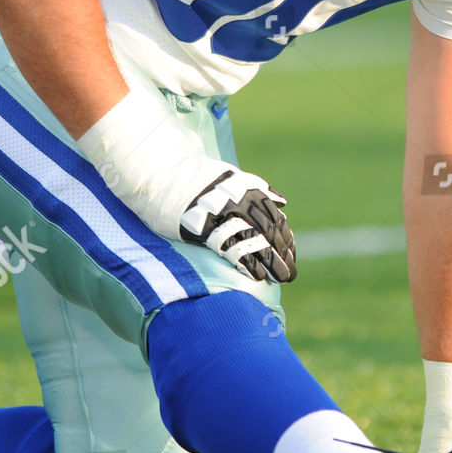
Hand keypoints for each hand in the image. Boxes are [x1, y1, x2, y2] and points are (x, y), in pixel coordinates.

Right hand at [179, 168, 296, 282]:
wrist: (160, 175)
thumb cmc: (194, 176)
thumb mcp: (229, 174)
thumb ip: (256, 188)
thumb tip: (283, 200)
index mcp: (246, 187)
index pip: (274, 216)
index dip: (285, 237)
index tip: (290, 252)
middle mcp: (238, 200)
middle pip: (270, 231)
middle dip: (283, 253)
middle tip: (291, 272)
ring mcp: (223, 215)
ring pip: (257, 243)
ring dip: (272, 263)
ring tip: (281, 278)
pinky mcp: (206, 230)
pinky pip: (234, 251)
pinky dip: (250, 265)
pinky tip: (258, 276)